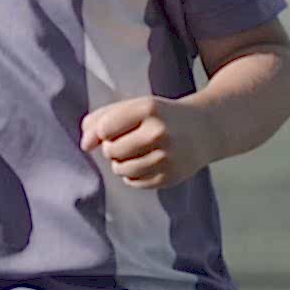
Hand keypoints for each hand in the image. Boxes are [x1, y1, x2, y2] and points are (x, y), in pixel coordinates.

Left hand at [81, 96, 218, 190]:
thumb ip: (103, 117)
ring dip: (121, 163)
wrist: (206, 129)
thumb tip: (84, 144)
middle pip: (111, 150)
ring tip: (135, 153)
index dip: (102, 132)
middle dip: (112, 148)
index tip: (112, 130)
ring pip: (120, 169)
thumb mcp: (136, 106)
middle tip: (128, 141)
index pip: (105, 128)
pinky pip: (134, 182)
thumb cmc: (162, 115)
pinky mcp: (170, 176)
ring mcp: (167, 157)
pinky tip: (146, 163)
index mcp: (149, 108)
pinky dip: (133, 176)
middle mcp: (159, 132)